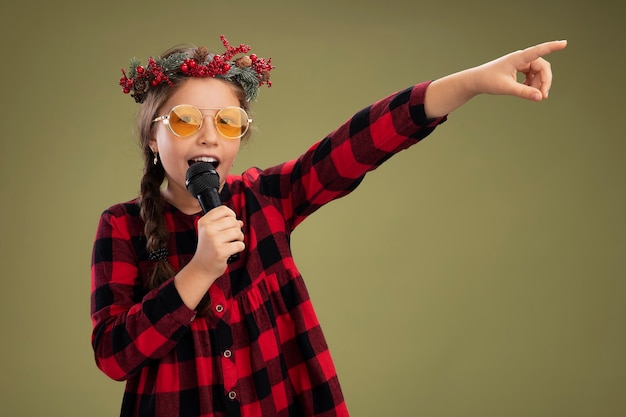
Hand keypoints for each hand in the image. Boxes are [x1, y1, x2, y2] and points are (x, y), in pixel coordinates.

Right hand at [193, 205, 244, 277]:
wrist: (202, 267)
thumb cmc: (208, 249)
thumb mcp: (210, 233)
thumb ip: (224, 224)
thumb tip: (240, 222)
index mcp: (204, 222)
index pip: (223, 210)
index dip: (231, 215)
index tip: (231, 223)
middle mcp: (207, 229)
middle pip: (232, 221)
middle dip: (237, 228)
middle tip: (233, 236)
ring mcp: (213, 240)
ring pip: (237, 232)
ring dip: (240, 238)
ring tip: (234, 242)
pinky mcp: (220, 251)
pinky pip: (240, 244)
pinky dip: (240, 247)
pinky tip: (233, 250)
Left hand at [424, 40, 566, 117]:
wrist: (476, 81)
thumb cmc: (488, 81)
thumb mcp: (506, 88)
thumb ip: (523, 92)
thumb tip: (540, 97)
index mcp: (518, 58)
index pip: (538, 50)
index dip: (552, 47)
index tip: (564, 43)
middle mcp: (521, 58)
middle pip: (542, 67)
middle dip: (544, 81)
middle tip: (543, 97)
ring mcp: (521, 63)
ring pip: (538, 73)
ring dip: (538, 84)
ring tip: (531, 95)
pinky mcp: (519, 69)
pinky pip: (532, 76)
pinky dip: (532, 84)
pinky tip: (526, 91)